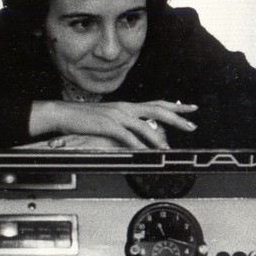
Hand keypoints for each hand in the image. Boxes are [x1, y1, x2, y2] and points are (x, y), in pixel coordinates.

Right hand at [29, 100, 197, 148]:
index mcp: (127, 105)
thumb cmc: (85, 118)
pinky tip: (145, 153)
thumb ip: (125, 123)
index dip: (175, 106)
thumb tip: (140, 132)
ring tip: (168, 148)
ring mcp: (117, 116)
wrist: (64, 114)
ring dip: (158, 139)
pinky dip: (137, 146)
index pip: (157, 103)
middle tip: (191, 126)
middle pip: (158, 110)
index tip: (190, 108)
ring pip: (145, 126)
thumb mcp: (109, 117)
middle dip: (177, 119)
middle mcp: (126, 107)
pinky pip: (127, 137)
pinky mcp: (108, 126)